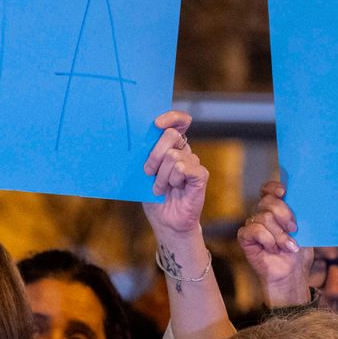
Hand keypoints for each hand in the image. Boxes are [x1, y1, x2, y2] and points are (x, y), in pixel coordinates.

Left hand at [142, 111, 206, 237]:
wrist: (165, 220)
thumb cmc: (153, 195)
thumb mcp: (144, 172)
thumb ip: (145, 154)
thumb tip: (137, 139)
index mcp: (171, 146)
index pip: (178, 121)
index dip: (171, 117)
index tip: (156, 124)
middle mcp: (184, 150)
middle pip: (171, 135)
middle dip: (154, 155)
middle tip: (148, 171)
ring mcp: (193, 162)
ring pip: (173, 156)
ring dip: (161, 176)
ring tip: (160, 188)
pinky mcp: (200, 175)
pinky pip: (183, 168)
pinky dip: (173, 180)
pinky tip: (174, 188)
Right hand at [238, 180, 312, 305]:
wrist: (292, 274)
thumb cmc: (298, 252)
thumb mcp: (304, 229)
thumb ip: (299, 214)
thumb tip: (303, 200)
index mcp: (275, 209)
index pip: (267, 190)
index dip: (273, 188)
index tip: (284, 192)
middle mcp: (262, 215)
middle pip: (267, 202)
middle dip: (284, 214)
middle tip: (294, 229)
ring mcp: (252, 226)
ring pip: (264, 217)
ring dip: (279, 234)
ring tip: (288, 246)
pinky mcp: (245, 238)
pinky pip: (254, 230)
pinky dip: (267, 239)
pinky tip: (274, 249)